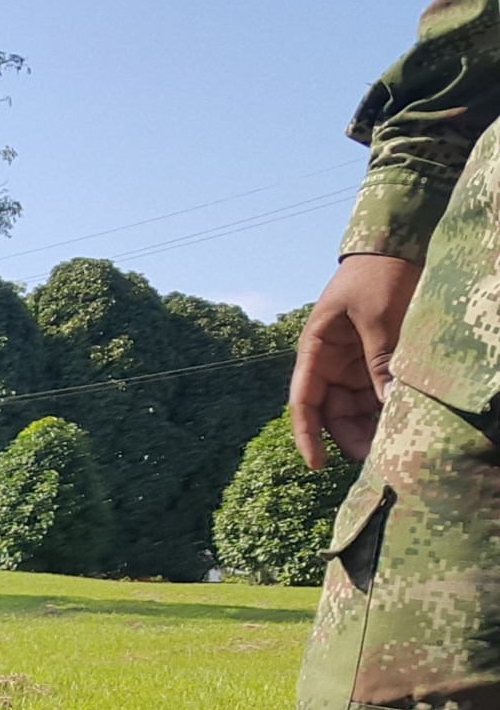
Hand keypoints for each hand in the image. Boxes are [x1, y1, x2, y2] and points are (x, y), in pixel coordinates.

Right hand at [290, 253, 421, 467]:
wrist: (398, 246)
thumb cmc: (377, 275)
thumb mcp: (378, 317)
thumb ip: (380, 360)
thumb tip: (389, 405)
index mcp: (316, 350)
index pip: (304, 401)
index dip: (307, 434)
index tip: (316, 463)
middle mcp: (332, 363)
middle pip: (333, 411)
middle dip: (350, 436)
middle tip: (376, 457)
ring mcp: (356, 363)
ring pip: (358, 407)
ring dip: (372, 426)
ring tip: (394, 442)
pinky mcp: (380, 360)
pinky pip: (381, 393)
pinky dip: (390, 409)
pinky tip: (405, 420)